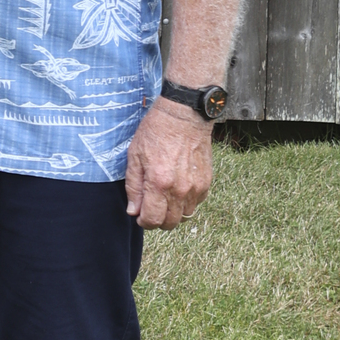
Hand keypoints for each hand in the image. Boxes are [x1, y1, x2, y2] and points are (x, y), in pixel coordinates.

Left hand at [124, 97, 213, 229]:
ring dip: (173, 213)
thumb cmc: (156, 132)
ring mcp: (196, 187)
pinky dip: (186, 202)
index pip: (152, 220)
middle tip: (151, 208)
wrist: (184, 116)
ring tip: (165, 198)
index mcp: (159, 183)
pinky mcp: (206, 181)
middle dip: (158, 220)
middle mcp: (180, 189)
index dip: (144, 222)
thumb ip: (133, 186)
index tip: (140, 215)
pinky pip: (196, 203)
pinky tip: (178, 189)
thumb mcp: (135, 156)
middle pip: (170, 223)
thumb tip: (133, 211)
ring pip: (184, 216)